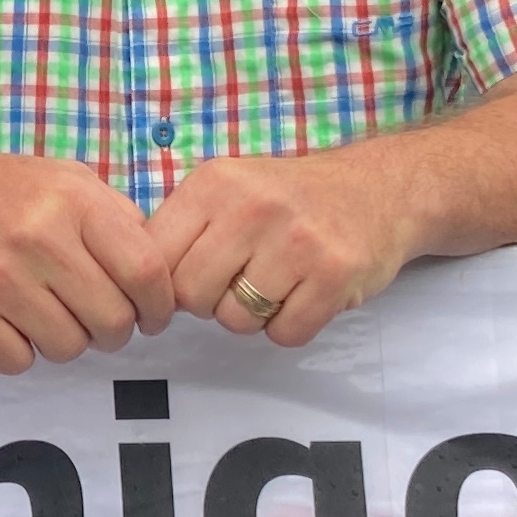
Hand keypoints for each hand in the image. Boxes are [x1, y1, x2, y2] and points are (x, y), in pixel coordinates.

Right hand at [0, 138, 178, 373]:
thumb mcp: (62, 178)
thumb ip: (114, 219)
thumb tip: (158, 275)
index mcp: (73, 199)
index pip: (147, 272)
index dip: (158, 307)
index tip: (150, 316)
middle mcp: (39, 236)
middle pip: (112, 321)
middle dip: (112, 331)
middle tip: (95, 319)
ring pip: (68, 348)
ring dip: (64, 341)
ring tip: (44, 313)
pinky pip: (17, 362)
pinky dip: (17, 351)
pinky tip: (7, 322)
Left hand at [144, 144, 416, 348]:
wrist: (382, 189)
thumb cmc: (292, 199)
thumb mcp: (230, 189)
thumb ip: (182, 229)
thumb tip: (134, 286)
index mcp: (215, 183)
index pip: (155, 258)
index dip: (165, 284)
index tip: (186, 285)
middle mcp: (253, 206)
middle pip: (191, 297)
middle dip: (209, 302)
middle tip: (238, 283)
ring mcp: (297, 240)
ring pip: (236, 321)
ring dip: (253, 316)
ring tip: (277, 282)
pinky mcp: (335, 274)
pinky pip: (285, 334)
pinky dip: (293, 325)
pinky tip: (306, 293)